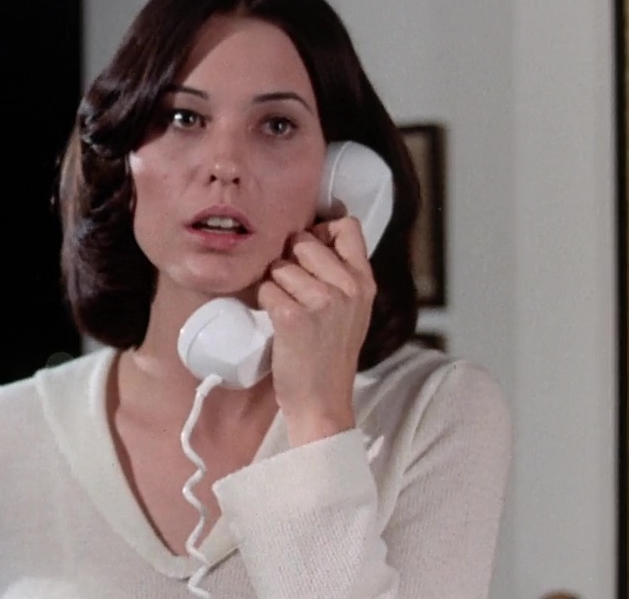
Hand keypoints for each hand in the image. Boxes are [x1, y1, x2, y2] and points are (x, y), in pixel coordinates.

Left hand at [256, 216, 375, 446]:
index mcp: (364, 282)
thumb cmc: (329, 355)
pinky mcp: (293, 316)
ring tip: (287, 310)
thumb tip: (310, 237)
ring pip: (279, 265)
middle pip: (304, 241)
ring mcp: (322, 300)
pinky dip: (264, 302)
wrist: (322, 402)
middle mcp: (347, 286)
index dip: (322, 230)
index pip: (347, 226)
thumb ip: (339, 275)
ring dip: (275, 284)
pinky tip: (277, 322)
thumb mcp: (351, 310)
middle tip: (294, 291)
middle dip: (290, 260)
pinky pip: (266, 288)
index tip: (311, 249)